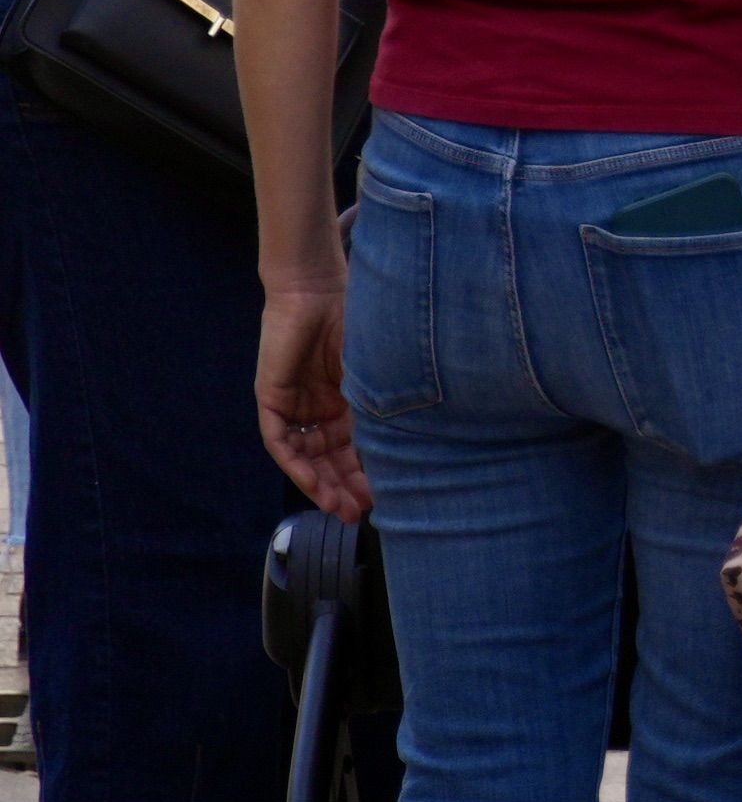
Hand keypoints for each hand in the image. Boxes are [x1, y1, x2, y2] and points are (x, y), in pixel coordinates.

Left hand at [258, 282, 371, 521]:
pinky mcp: (272, 399)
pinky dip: (295, 464)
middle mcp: (320, 407)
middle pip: (329, 458)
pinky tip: (311, 483)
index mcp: (347, 398)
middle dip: (344, 487)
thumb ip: (382, 403)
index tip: (381, 497)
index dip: (366, 473)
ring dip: (321, 483)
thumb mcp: (376, 370)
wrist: (316, 287)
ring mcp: (295, 404)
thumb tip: (409, 442)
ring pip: (306, 457)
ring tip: (338, 507)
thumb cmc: (356, 318)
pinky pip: (281, 441)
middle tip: (358, 513)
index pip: (354, 446)